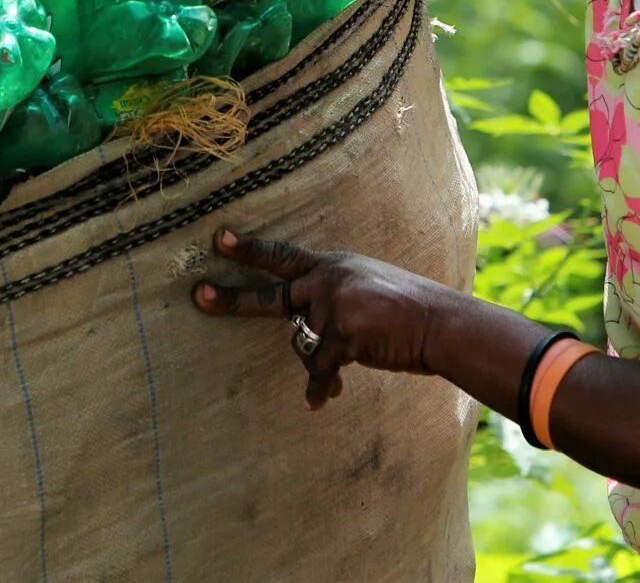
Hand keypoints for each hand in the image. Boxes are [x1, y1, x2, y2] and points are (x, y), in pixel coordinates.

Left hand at [192, 227, 456, 408]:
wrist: (440, 324)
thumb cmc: (408, 311)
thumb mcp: (367, 286)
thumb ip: (332, 297)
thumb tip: (305, 329)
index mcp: (333, 265)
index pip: (283, 254)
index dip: (250, 248)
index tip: (218, 238)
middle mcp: (327, 280)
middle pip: (271, 294)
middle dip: (232, 298)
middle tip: (198, 294)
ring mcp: (333, 306)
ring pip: (302, 343)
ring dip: (321, 362)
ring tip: (341, 372)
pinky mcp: (342, 335)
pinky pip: (319, 369)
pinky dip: (320, 387)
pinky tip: (318, 401)